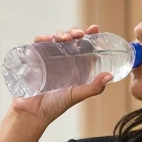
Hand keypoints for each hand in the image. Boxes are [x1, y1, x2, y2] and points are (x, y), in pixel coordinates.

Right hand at [0, 25, 110, 141]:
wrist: (32, 113)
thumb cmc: (55, 106)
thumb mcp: (77, 95)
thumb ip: (93, 87)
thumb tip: (109, 76)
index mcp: (76, 66)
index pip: (84, 47)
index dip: (90, 36)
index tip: (94, 29)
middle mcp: (63, 59)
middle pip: (71, 39)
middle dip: (76, 32)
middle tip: (80, 34)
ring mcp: (48, 57)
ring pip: (56, 38)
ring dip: (62, 34)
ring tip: (66, 38)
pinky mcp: (35, 58)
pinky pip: (38, 43)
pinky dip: (43, 38)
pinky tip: (48, 39)